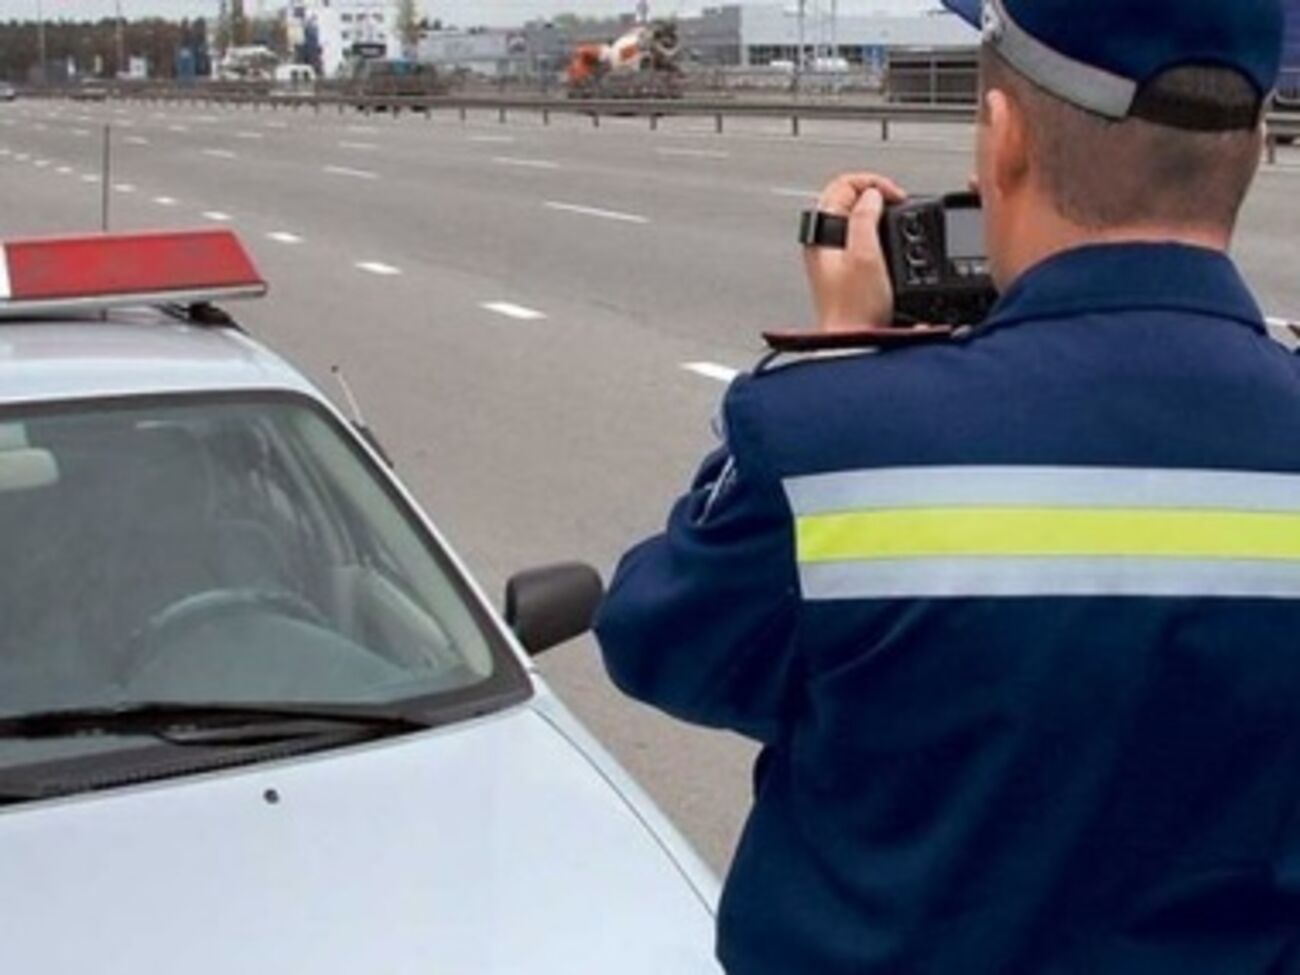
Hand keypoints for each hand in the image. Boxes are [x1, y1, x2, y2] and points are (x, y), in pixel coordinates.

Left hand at [803, 173, 906, 331]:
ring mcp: (832, 256)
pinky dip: (879, 233)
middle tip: (899, 205)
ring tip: (898, 221)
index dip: (873, 184)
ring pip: (856, 218)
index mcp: (820, 233)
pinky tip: (891, 244)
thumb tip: (872, 195)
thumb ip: (865, 217)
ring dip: (879, 214)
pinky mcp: (845, 271)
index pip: (842, 184)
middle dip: (877, 195)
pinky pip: (862, 238)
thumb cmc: (854, 309)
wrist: (854, 342)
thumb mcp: (865, 254)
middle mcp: (822, 243)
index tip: (895, 196)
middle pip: (849, 198)